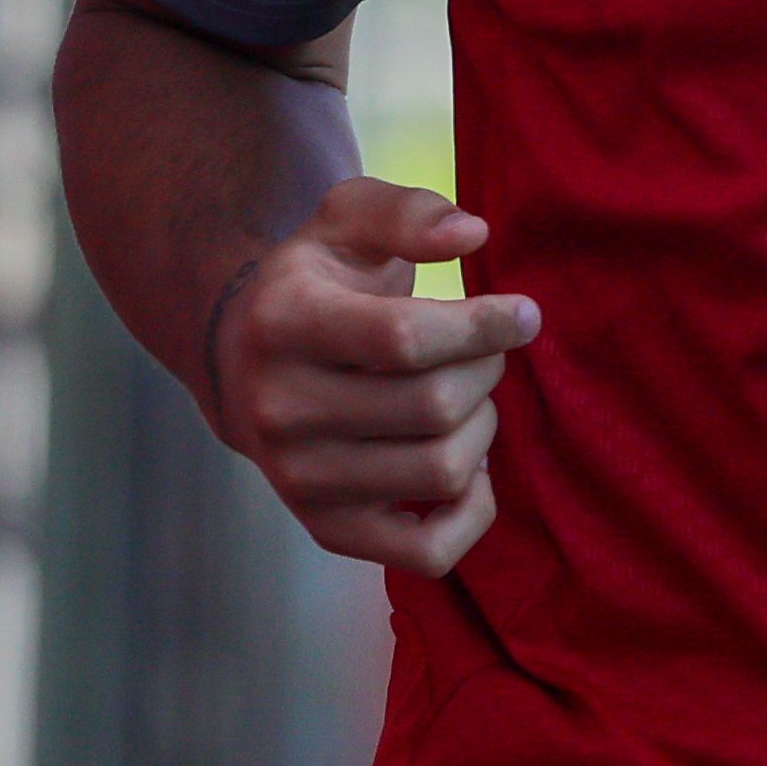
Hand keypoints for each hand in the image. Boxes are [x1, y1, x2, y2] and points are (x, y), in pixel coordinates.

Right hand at [207, 176, 541, 572]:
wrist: (243, 361)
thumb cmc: (316, 283)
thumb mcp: (347, 220)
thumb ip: (408, 213)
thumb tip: (472, 235)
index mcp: (284, 323)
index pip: (404, 338)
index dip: (484, 326)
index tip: (524, 314)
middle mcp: (280, 408)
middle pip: (434, 406)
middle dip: (485, 371)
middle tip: (483, 352)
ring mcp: (298, 479)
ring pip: (441, 470)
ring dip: (483, 429)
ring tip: (469, 398)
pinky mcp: (326, 530)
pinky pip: (428, 552)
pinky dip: (472, 512)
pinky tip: (469, 467)